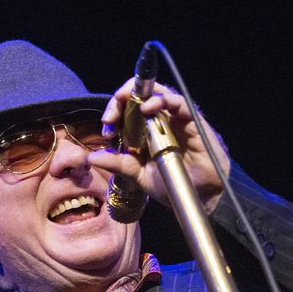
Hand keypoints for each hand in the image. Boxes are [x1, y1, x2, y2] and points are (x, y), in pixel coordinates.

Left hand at [89, 79, 229, 212]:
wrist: (200, 198)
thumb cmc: (173, 184)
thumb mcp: (139, 176)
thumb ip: (118, 164)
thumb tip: (92, 156)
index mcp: (145, 130)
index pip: (127, 108)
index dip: (114, 111)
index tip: (106, 127)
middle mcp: (160, 120)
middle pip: (139, 95)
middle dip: (121, 99)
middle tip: (111, 116)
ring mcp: (176, 119)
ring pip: (157, 92)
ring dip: (138, 95)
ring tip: (125, 104)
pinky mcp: (192, 121)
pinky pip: (178, 103)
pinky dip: (162, 100)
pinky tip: (148, 107)